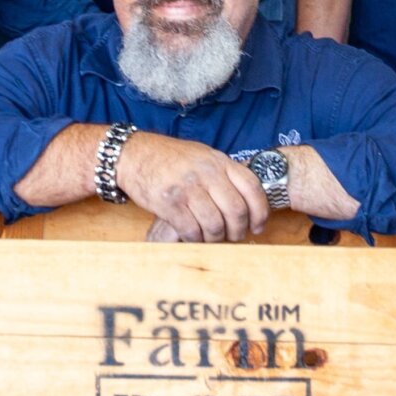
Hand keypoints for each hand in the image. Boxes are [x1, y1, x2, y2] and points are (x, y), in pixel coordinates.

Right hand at [116, 131, 270, 242]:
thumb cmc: (171, 159)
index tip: (258, 226)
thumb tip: (248, 200)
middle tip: (234, 236)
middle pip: (236, 211)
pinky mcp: (169, 203)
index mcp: (219, 161)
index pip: (252, 187)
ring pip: (215, 225)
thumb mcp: (203, 157)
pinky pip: (191, 230)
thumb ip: (225, 174)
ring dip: (216, 238)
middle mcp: (206, 173)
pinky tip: (193, 236)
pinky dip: (196, 239)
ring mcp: (187, 188)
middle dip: (238, 231)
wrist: (135, 155)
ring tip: (211, 237)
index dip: (260, 212)